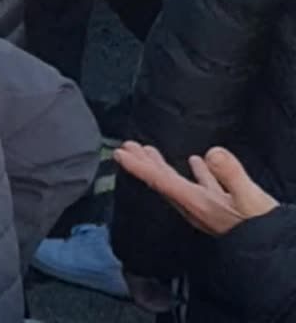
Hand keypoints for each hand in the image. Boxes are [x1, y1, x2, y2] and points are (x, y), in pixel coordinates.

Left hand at [114, 142, 277, 235]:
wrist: (277, 251)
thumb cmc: (260, 226)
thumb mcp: (248, 198)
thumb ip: (230, 174)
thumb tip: (210, 153)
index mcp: (196, 203)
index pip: (159, 181)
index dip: (138, 166)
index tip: (119, 153)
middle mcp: (196, 206)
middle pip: (162, 181)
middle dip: (144, 163)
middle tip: (127, 145)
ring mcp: (208, 208)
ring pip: (177, 183)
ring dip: (162, 166)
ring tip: (149, 151)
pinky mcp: (223, 208)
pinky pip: (201, 185)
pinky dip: (195, 172)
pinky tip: (195, 162)